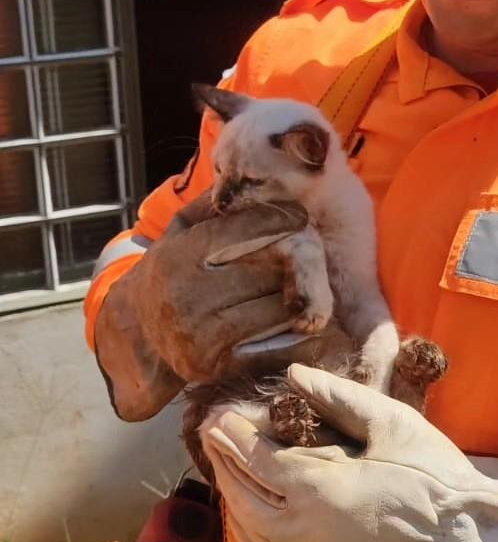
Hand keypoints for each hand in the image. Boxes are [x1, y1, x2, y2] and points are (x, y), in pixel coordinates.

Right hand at [96, 196, 353, 420]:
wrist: (140, 338)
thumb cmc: (171, 273)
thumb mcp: (180, 231)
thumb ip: (213, 204)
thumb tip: (254, 174)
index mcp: (177, 258)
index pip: (244, 229)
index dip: (280, 219)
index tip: (299, 216)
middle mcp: (186, 298)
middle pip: (270, 269)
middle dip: (298, 257)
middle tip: (312, 248)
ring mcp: (204, 337)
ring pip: (281, 306)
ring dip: (303, 294)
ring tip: (310, 283)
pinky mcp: (222, 367)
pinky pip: (282, 345)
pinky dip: (303, 331)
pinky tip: (310, 317)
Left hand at [201, 364, 497, 541]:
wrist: (463, 536)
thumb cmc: (429, 473)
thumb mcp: (389, 422)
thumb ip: (338, 397)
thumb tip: (295, 376)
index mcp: (321, 490)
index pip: (259, 460)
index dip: (234, 436)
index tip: (217, 416)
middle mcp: (304, 533)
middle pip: (243, 495)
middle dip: (223, 461)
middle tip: (211, 432)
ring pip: (248, 530)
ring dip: (231, 494)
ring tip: (223, 464)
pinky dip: (248, 527)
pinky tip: (248, 506)